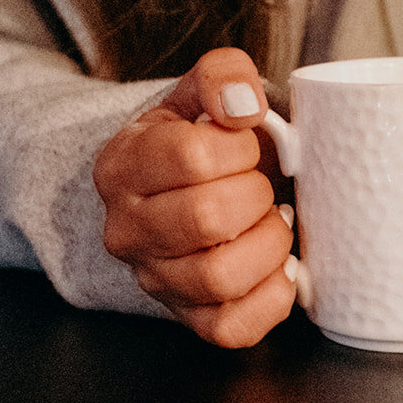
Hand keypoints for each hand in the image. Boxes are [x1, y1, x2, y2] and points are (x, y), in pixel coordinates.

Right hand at [95, 47, 296, 346]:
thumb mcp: (202, 94)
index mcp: (122, 167)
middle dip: (256, 195)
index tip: (246, 145)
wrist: (184, 194)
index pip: (192, 157)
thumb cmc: (200, 145)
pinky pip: (234, 327)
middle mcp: (127, 231)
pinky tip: (279, 266)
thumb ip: (223, 76)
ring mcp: (155, 280)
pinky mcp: (191, 319)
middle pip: (207, 218)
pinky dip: (273, 297)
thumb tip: (244, 105)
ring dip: (269, 244)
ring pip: (221, 277)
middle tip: (261, 185)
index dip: (239, 147)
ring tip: (271, 221)